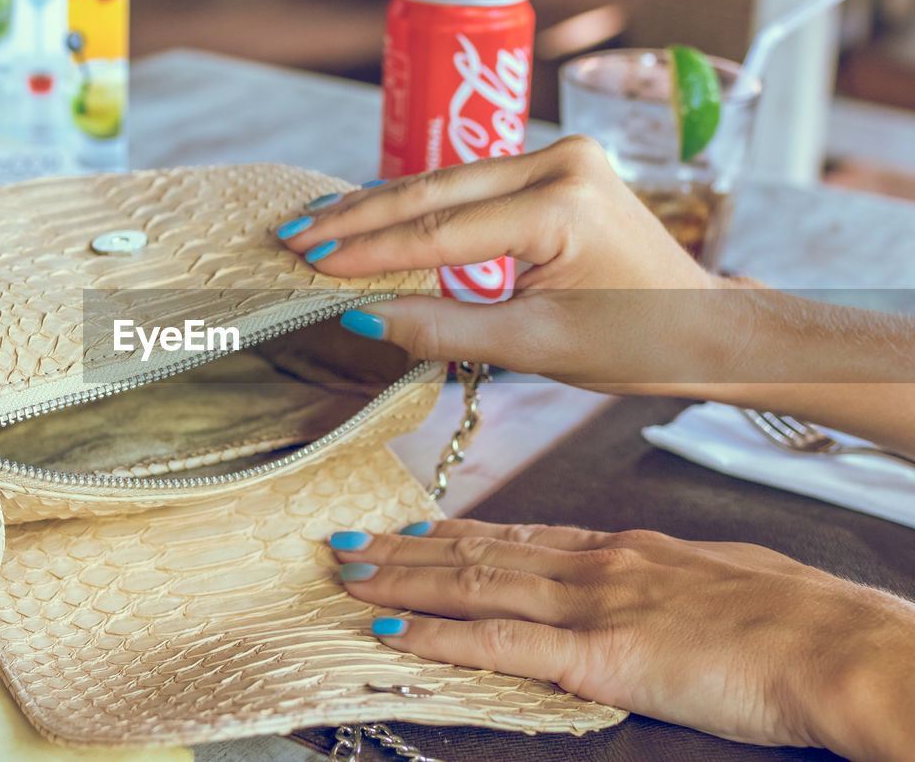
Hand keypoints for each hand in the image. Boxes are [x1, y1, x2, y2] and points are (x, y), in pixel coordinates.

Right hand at [277, 136, 747, 392]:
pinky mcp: (557, 164)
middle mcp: (561, 162)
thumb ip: (444, 329)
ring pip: (446, 181)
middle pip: (434, 192)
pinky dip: (419, 203)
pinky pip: (470, 184)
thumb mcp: (535, 346)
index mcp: (563, 206)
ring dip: (380, 205)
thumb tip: (360, 316)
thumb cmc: (637, 341)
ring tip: (318, 223)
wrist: (706, 324)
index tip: (309, 266)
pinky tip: (373, 211)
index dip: (367, 254)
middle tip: (294, 235)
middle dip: (359, 218)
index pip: (439, 234)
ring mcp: (561, 155)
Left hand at [330, 520, 914, 757]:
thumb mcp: (721, 577)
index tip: (414, 528)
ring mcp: (590, 605)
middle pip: (478, 552)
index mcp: (624, 549)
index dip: (457, 533)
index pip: (520, 535)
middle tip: (348, 543)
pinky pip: (496, 645)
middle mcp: (594, 565)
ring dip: (400, 582)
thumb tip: (652, 584)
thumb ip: (669, 578)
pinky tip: (389, 634)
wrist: (838, 645)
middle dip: (407, 550)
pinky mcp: (596, 655)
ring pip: (472, 585)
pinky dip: (434, 638)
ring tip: (347, 574)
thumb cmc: (796, 618)